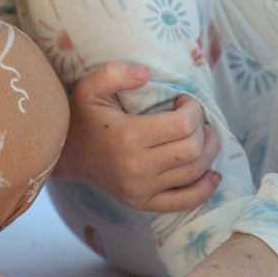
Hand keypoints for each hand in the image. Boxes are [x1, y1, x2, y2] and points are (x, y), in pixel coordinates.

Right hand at [52, 62, 219, 212]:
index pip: (182, 126)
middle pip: (192, 150)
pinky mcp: (143, 203)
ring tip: (201, 135)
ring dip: (207, 151)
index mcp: (128, 137)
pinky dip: (204, 190)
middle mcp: (137, 168)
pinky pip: (184, 202)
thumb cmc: (81, 117)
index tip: (184, 100)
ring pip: (193, 173)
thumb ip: (116, 73)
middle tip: (192, 116)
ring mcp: (141, 190)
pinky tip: (212, 174)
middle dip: (202, 128)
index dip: (193, 109)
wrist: (65, 155)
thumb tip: (147, 73)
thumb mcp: (90, 86)